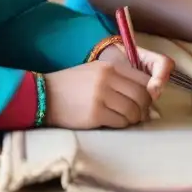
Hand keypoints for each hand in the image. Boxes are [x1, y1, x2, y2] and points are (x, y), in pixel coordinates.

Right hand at [43, 48, 172, 129]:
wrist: (44, 96)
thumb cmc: (71, 85)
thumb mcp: (95, 72)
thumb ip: (119, 79)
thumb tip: (147, 95)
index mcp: (109, 66)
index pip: (142, 80)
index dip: (148, 93)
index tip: (145, 102)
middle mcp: (107, 79)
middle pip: (141, 96)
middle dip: (144, 108)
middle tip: (139, 115)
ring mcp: (101, 96)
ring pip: (132, 111)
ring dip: (134, 119)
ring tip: (127, 120)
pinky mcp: (94, 114)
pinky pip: (120, 122)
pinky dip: (122, 125)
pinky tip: (115, 123)